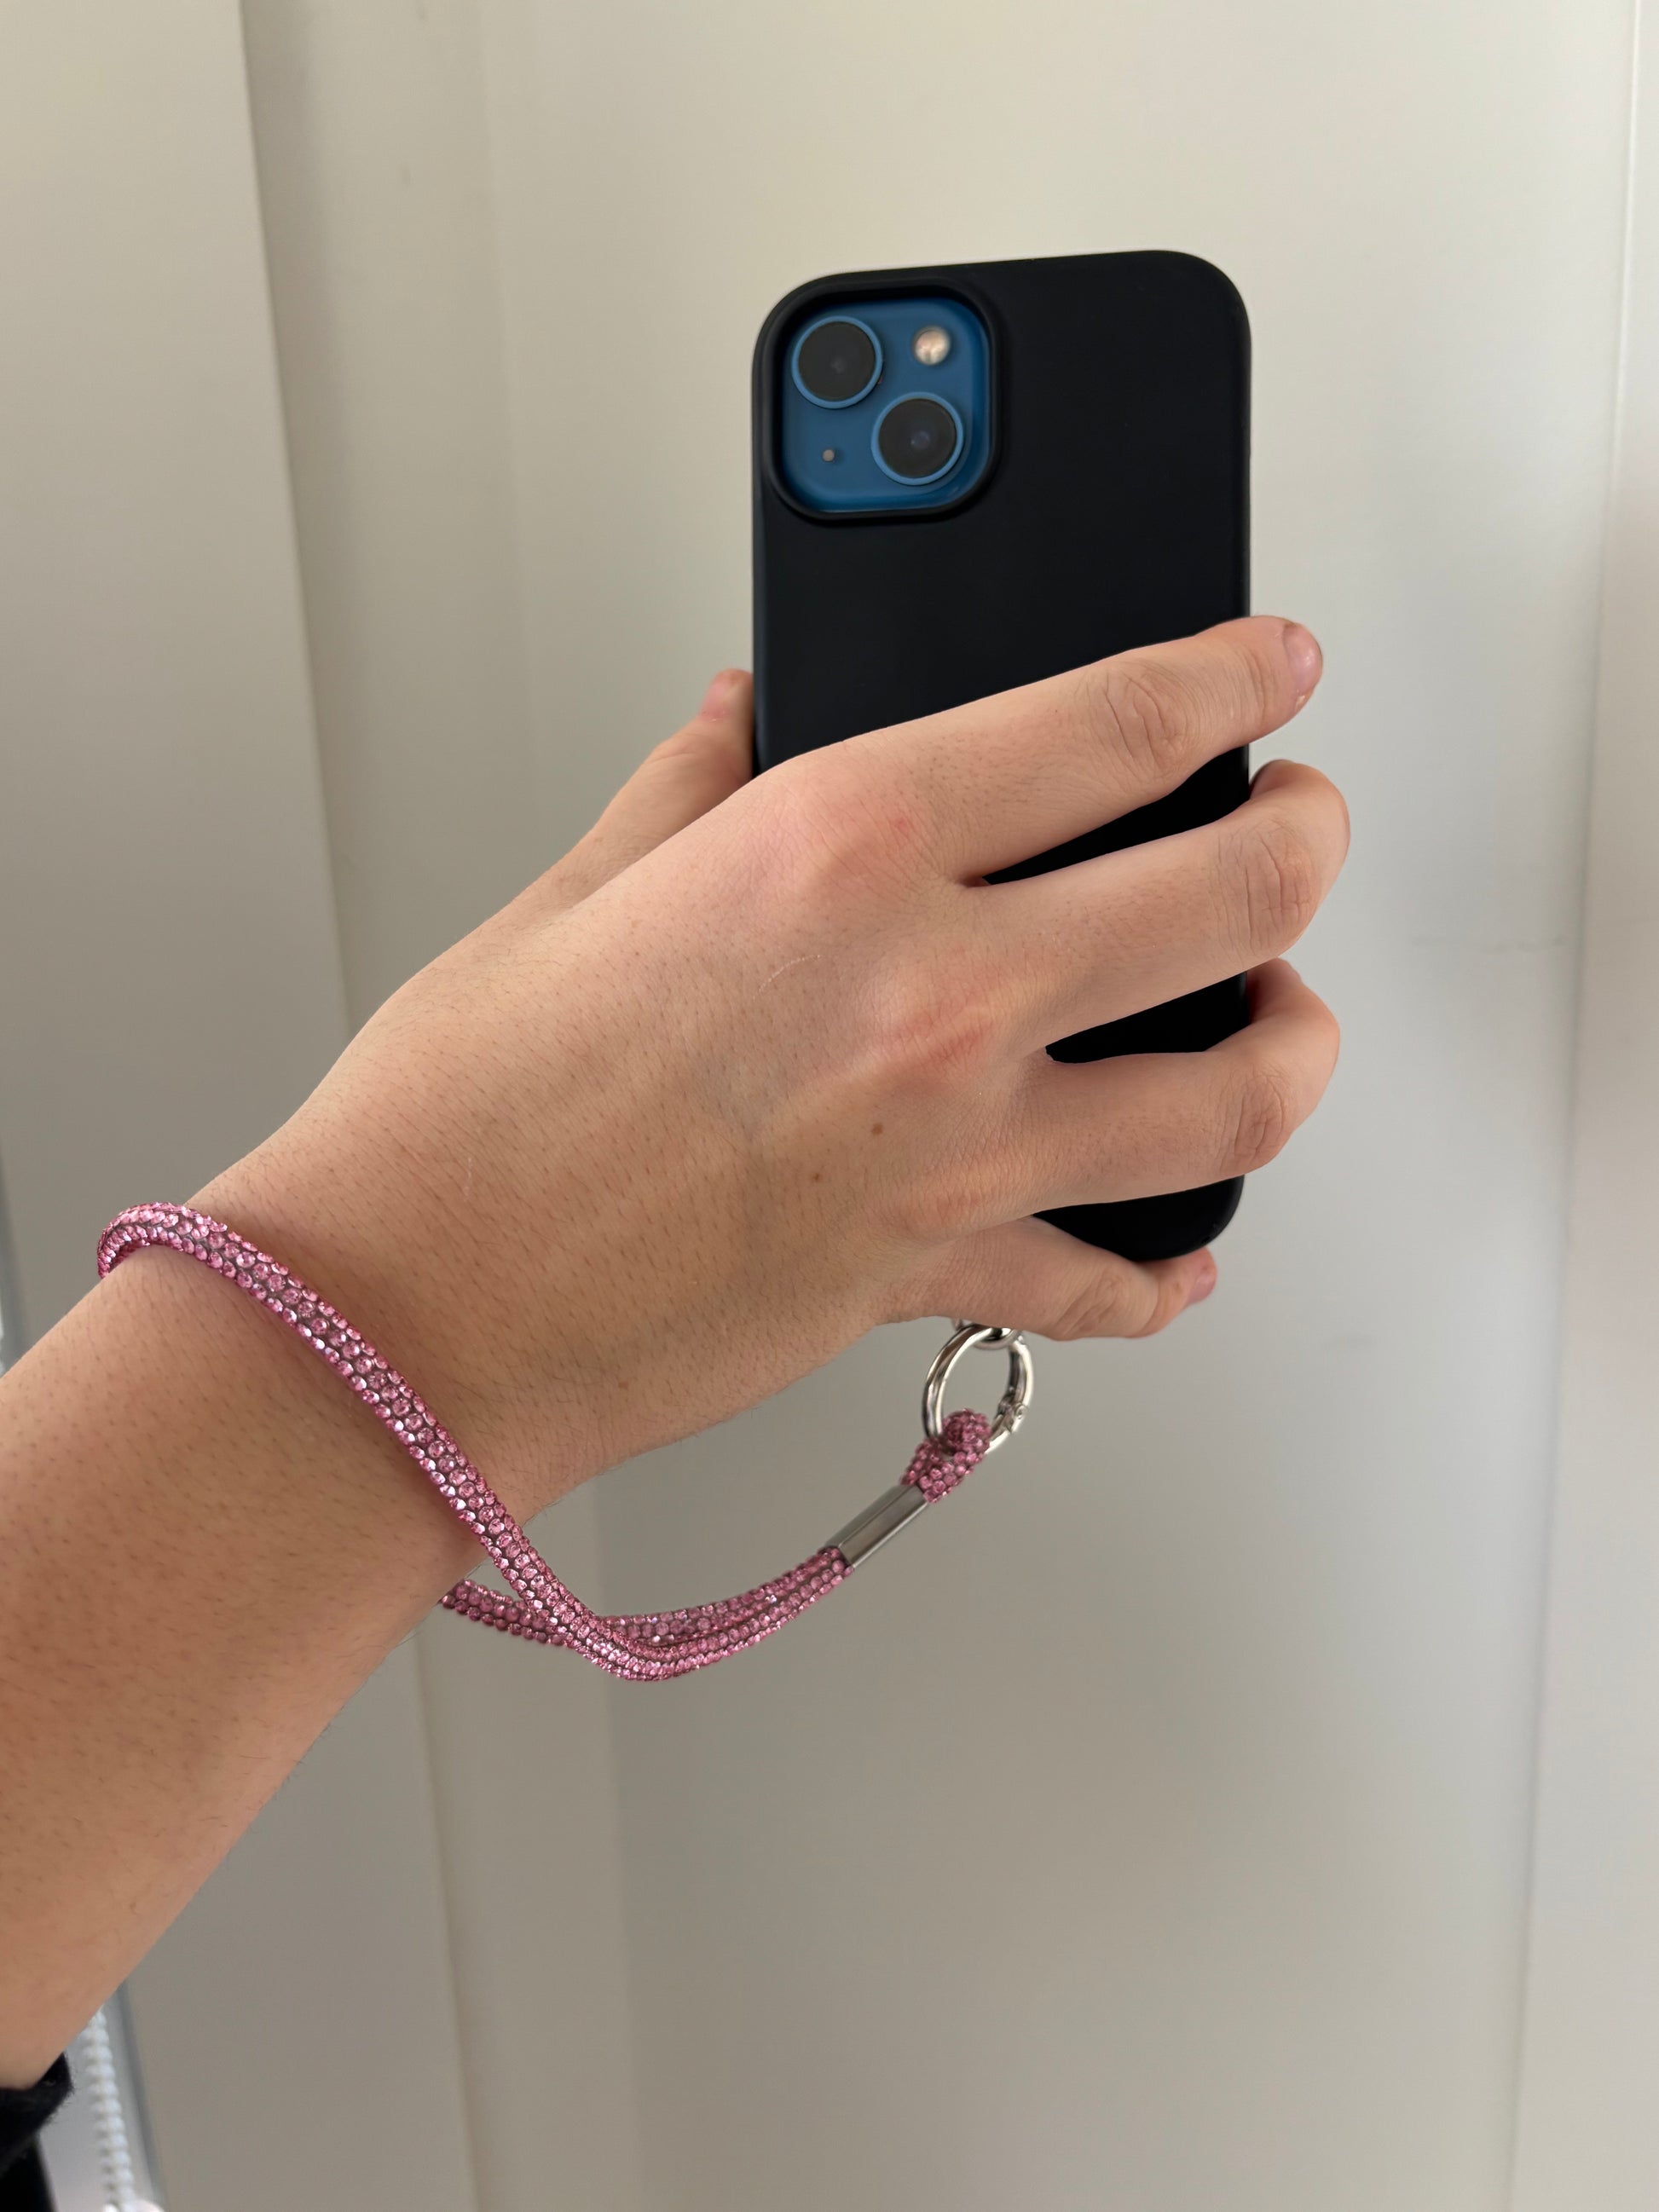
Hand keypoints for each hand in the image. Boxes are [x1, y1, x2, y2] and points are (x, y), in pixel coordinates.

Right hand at [199, 617, 1345, 1517]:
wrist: (408, 1319)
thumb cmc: (459, 1121)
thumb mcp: (572, 895)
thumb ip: (690, 788)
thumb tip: (745, 718)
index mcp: (845, 852)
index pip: (1120, 723)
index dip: (1235, 675)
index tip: (1273, 666)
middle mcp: (935, 994)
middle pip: (1240, 893)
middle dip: (1307, 836)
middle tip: (1300, 819)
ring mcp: (958, 1149)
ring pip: (1238, 1097)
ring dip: (1297, 1041)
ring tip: (1285, 1010)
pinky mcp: (935, 1275)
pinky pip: (1110, 1281)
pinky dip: (1166, 1270)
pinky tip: (1180, 1248)